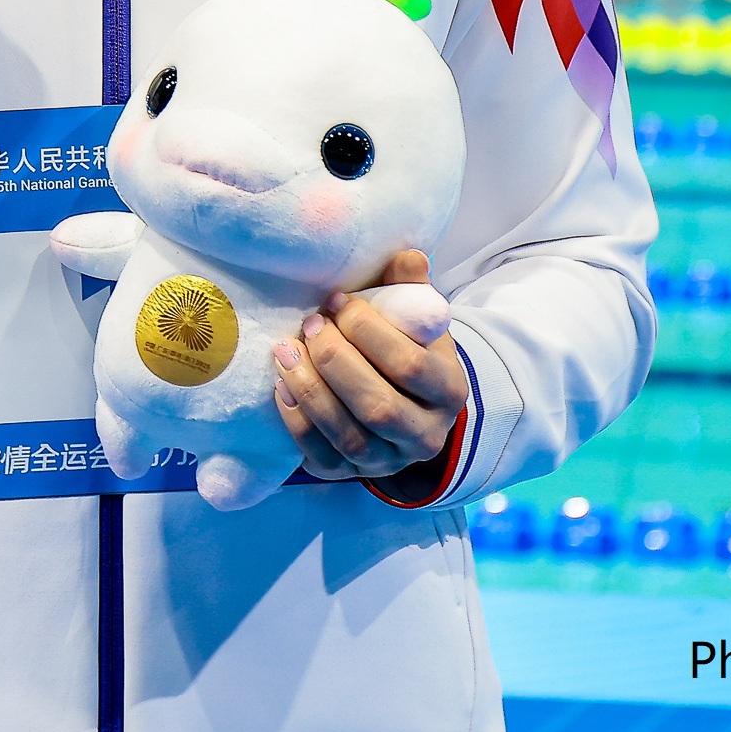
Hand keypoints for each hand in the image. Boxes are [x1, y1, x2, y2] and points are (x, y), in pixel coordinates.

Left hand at [272, 249, 466, 481]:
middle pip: (377, 405)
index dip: (367, 331)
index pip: (410, 365)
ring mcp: (389, 461)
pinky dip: (297, 423)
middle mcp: (425, 434)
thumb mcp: (416, 319)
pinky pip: (322, 458)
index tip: (335, 301)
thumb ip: (409, 286)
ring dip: (311, 391)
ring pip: (349, 437)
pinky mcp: (352, 475)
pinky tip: (281, 386)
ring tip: (285, 351)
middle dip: (335, 361)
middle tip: (308, 325)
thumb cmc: (406, 349)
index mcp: (448, 391)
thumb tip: (408, 256)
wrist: (406, 405)